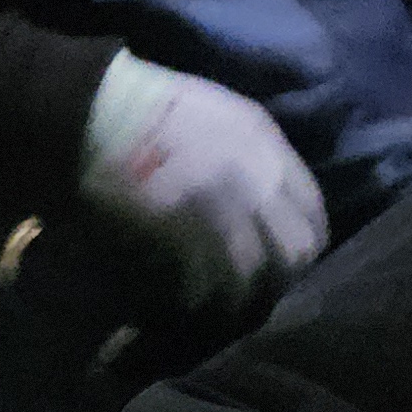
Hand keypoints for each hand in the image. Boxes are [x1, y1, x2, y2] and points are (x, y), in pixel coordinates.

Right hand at [78, 52, 327, 328]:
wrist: (97, 107)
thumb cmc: (156, 109)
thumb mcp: (226, 115)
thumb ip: (261, 155)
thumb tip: (274, 205)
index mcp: (266, 143)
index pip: (313, 212)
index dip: (305, 244)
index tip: (286, 260)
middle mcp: (252, 175)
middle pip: (294, 251)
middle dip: (278, 276)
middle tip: (256, 288)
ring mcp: (216, 203)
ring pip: (250, 274)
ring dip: (236, 295)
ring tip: (218, 304)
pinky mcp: (176, 229)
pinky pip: (203, 280)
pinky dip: (197, 295)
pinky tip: (186, 297)